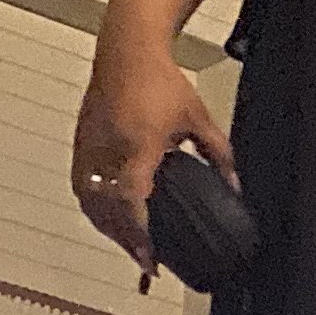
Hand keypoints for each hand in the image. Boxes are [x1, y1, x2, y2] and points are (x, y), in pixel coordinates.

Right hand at [71, 27, 234, 290]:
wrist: (127, 52)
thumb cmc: (160, 80)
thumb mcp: (198, 119)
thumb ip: (220, 155)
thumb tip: (234, 186)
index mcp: (139, 144)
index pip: (133, 200)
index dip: (139, 235)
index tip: (149, 259)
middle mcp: (109, 148)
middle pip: (109, 212)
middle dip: (127, 242)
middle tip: (146, 262)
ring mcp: (90, 147)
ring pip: (91, 204)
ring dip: (109, 230)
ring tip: (130, 246)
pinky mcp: (80, 143)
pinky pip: (81, 188)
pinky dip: (95, 210)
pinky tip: (108, 221)